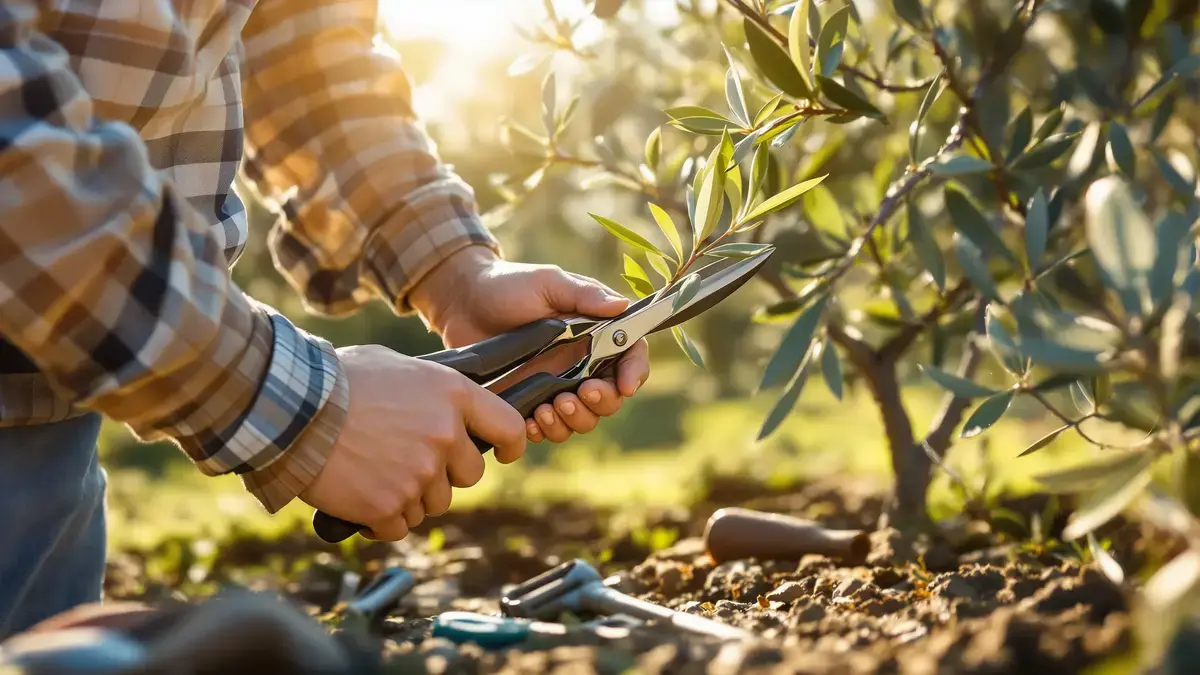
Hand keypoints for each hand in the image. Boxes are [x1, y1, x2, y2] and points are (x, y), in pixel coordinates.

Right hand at [299, 345, 525, 540]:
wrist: (292, 408)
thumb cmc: (338, 379)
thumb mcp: (395, 365)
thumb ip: (428, 388)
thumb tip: (438, 401)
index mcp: (452, 396)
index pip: (509, 427)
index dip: (510, 444)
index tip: (502, 453)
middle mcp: (444, 436)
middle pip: (469, 475)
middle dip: (444, 473)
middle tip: (408, 460)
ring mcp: (419, 474)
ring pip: (433, 504)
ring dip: (410, 496)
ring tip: (374, 471)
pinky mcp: (388, 506)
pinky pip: (399, 527)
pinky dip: (380, 519)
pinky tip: (360, 496)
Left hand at [410, 246, 650, 443]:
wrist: (462, 301)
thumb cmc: (508, 284)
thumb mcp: (549, 282)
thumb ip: (584, 294)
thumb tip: (622, 305)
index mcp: (595, 333)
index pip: (630, 356)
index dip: (634, 373)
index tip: (625, 386)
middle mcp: (581, 363)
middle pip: (610, 397)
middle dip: (600, 403)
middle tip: (576, 395)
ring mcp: (555, 385)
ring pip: (581, 419)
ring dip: (571, 421)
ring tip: (547, 408)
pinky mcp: (528, 401)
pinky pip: (547, 428)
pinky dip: (543, 431)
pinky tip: (529, 422)